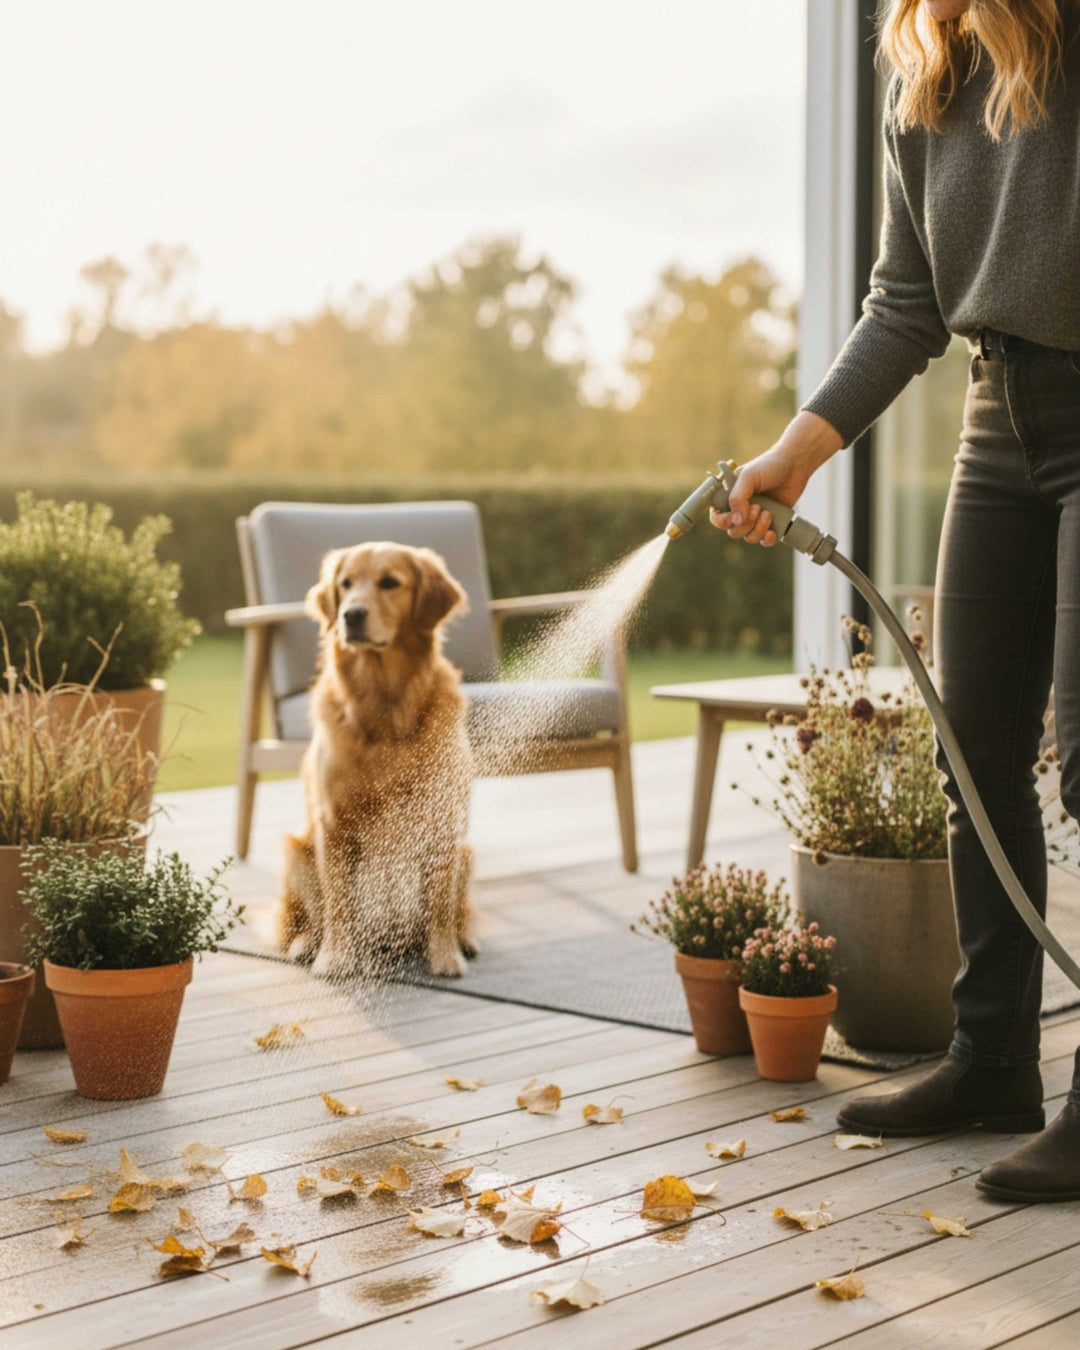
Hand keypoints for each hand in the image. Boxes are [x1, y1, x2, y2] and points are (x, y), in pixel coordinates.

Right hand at [710, 411, 843, 545]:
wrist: (795, 465)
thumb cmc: (769, 466)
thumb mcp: (749, 477)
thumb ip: (738, 498)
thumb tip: (736, 521)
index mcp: (729, 497)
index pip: (717, 517)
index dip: (722, 521)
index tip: (734, 518)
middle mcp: (740, 509)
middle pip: (733, 531)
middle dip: (746, 524)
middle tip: (758, 507)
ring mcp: (755, 518)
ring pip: (749, 537)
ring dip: (758, 529)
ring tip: (768, 513)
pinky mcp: (770, 523)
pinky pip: (764, 541)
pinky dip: (767, 539)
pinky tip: (772, 531)